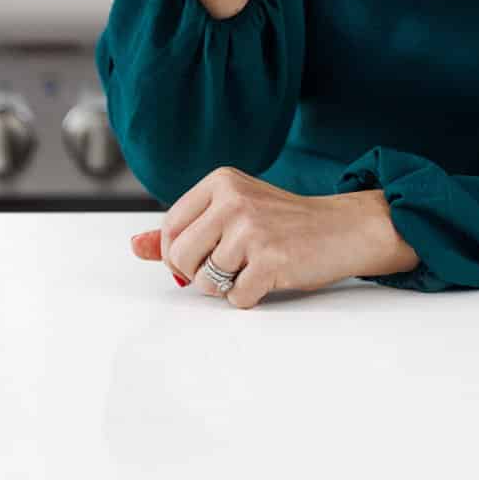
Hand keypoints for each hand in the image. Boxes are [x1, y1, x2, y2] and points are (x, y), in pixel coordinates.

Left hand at [129, 167, 381, 309]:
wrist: (343, 227)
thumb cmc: (284, 222)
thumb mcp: (231, 213)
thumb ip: (183, 230)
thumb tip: (135, 246)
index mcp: (220, 181)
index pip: (170, 229)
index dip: (182, 253)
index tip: (208, 251)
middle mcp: (233, 199)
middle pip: (181, 258)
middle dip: (200, 273)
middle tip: (233, 262)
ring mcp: (252, 228)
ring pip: (205, 281)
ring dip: (227, 286)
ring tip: (254, 266)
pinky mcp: (270, 259)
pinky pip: (236, 298)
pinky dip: (250, 297)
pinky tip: (271, 276)